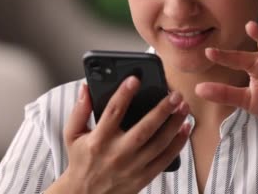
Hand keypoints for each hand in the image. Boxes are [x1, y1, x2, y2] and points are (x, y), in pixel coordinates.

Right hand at [49, 76, 189, 193]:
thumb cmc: (81, 161)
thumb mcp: (72, 135)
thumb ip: (79, 110)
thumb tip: (86, 88)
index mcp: (99, 140)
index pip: (113, 112)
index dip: (124, 94)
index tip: (135, 79)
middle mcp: (117, 154)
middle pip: (144, 129)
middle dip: (162, 110)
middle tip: (175, 95)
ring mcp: (132, 167)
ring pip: (159, 144)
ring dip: (174, 124)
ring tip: (184, 108)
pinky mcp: (143, 177)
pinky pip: (165, 159)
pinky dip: (178, 144)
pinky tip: (185, 129)